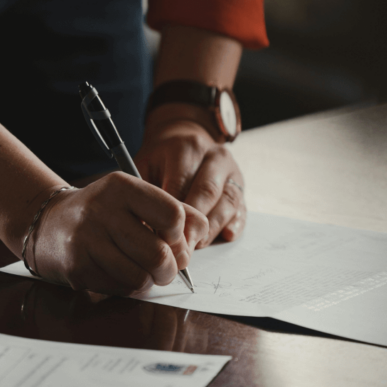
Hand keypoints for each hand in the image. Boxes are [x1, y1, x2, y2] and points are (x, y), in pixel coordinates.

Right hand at [30, 173, 208, 294]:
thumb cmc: (103, 212)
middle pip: (160, 255)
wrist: (49, 223)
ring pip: (141, 278)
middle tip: (165, 268)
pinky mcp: (78, 268)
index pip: (173, 216)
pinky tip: (119, 272)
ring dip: (149, 281)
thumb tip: (199, 236)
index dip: (180, 235)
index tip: (172, 239)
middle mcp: (102, 211)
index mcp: (121, 187)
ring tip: (142, 270)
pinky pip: (121, 289)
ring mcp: (87, 241)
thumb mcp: (135, 198)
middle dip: (170, 269)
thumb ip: (174, 210)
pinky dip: (128, 287)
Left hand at [135, 114, 246, 246]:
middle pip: (207, 192)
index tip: (160, 236)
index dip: (171, 213)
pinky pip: (242, 207)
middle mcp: (215, 157)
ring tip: (196, 246)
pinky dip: (235, 224)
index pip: (181, 184)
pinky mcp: (241, 187)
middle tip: (180, 248)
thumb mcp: (145, 165)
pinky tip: (226, 236)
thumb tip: (144, 225)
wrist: (184, 139)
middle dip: (193, 224)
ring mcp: (232, 172)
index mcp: (187, 148)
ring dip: (213, 228)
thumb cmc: (161, 159)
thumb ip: (144, 191)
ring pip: (227, 202)